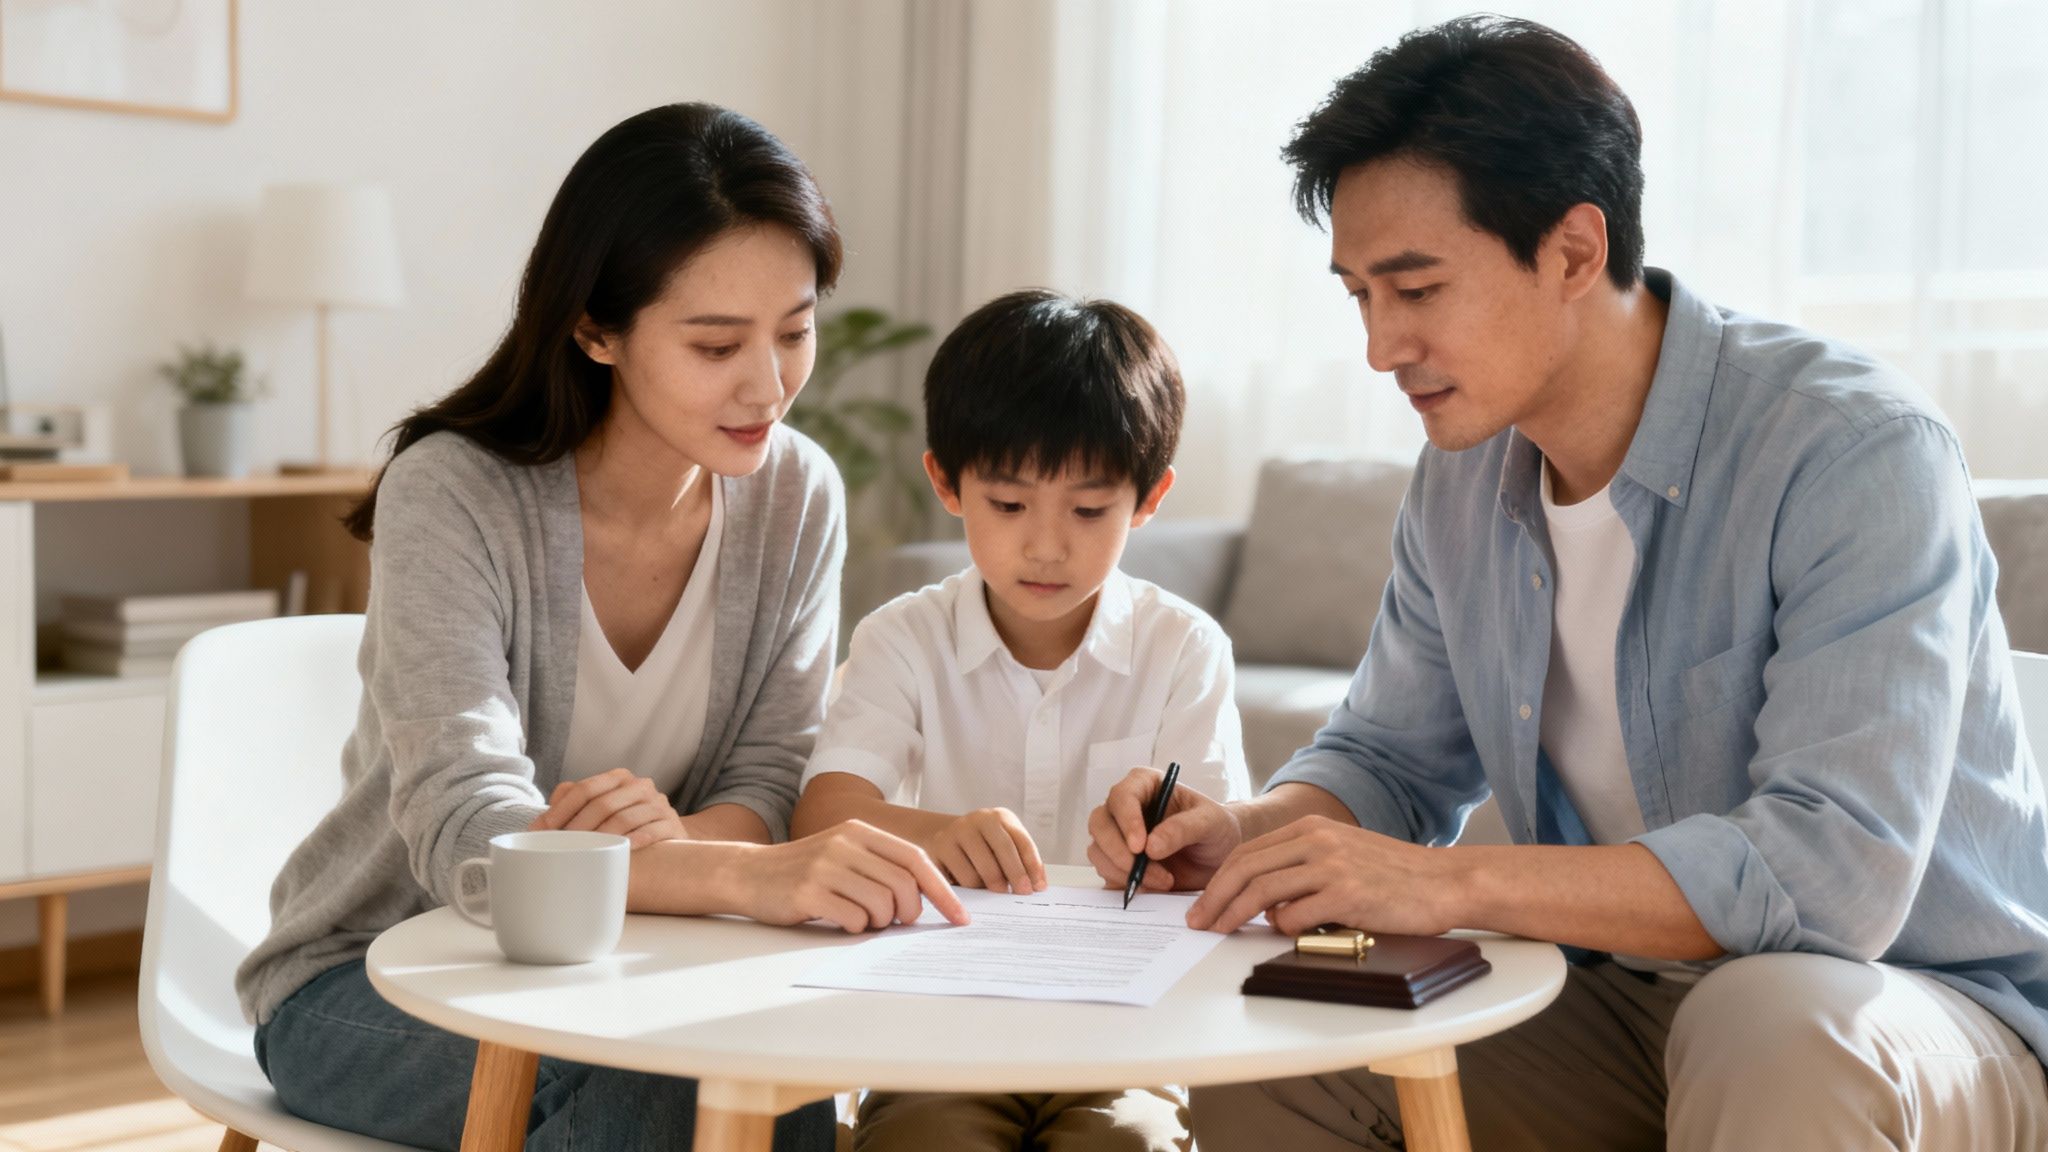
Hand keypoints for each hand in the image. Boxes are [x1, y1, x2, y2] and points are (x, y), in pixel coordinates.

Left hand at [530, 768, 683, 848]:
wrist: (667, 832)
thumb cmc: (624, 821)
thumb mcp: (599, 807)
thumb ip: (571, 803)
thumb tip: (539, 823)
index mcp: (618, 778)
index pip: (585, 789)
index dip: (561, 810)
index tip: (542, 830)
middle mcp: (640, 786)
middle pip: (603, 804)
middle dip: (578, 827)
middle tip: (561, 846)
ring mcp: (659, 804)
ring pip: (626, 818)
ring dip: (603, 837)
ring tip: (585, 853)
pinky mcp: (673, 825)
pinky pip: (652, 831)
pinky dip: (635, 841)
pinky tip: (621, 851)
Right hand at [726, 820, 968, 932]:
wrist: (749, 873)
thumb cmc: (805, 870)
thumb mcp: (844, 854)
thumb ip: (881, 867)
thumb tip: (926, 900)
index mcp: (860, 832)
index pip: (916, 859)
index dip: (943, 890)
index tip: (961, 917)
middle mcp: (846, 843)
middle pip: (903, 885)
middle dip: (909, 913)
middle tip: (895, 922)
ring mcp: (826, 866)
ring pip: (882, 904)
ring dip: (879, 922)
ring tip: (860, 918)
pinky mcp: (809, 891)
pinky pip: (853, 918)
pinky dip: (854, 927)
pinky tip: (840, 920)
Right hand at [920, 807, 1046, 892]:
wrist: (944, 837)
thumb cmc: (982, 846)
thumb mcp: (1004, 845)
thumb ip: (1021, 861)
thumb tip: (1037, 885)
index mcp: (999, 818)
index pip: (1022, 841)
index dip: (1032, 865)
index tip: (1038, 887)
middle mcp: (978, 819)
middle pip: (1003, 849)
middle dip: (1016, 875)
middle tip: (1021, 893)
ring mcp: (956, 832)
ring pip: (980, 869)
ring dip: (991, 886)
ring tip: (995, 894)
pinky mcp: (939, 848)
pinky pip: (960, 878)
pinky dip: (972, 890)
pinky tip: (976, 891)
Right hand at [1086, 766, 1241, 892]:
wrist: (1218, 857)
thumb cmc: (1216, 828)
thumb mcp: (1210, 822)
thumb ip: (1183, 828)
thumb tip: (1150, 846)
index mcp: (1145, 785)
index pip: (1122, 795)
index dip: (1126, 820)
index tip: (1140, 846)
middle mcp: (1125, 808)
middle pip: (1100, 824)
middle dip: (1118, 852)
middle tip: (1144, 872)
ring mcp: (1118, 835)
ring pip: (1098, 851)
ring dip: (1123, 871)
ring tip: (1162, 881)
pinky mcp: (1118, 862)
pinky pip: (1106, 872)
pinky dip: (1123, 883)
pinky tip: (1152, 886)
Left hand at [1186, 815, 1463, 935]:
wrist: (1445, 882)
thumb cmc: (1394, 876)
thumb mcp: (1342, 855)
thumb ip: (1302, 868)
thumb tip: (1262, 901)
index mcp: (1312, 828)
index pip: (1248, 852)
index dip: (1218, 880)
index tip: (1203, 904)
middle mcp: (1318, 841)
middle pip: (1245, 869)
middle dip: (1214, 898)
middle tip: (1198, 922)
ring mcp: (1332, 866)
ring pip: (1262, 891)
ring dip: (1234, 915)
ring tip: (1220, 933)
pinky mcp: (1347, 895)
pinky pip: (1296, 915)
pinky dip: (1282, 927)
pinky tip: (1284, 932)